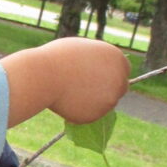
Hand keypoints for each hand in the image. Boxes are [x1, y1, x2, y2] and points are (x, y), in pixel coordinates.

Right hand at [2, 38, 128, 126]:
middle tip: (89, 90)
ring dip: (92, 101)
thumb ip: (96, 60)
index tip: (99, 77)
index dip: (111, 74)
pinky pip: (89, 115)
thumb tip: (97, 68)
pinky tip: (65, 101)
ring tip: (68, 91)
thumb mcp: (82, 50)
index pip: (123, 70)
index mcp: (117, 59)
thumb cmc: (57, 58)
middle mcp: (119, 80)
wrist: (44, 76)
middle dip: (107, 90)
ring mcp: (110, 100)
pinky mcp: (96, 116)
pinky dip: (80, 111)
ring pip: (103, 104)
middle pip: (119, 88)